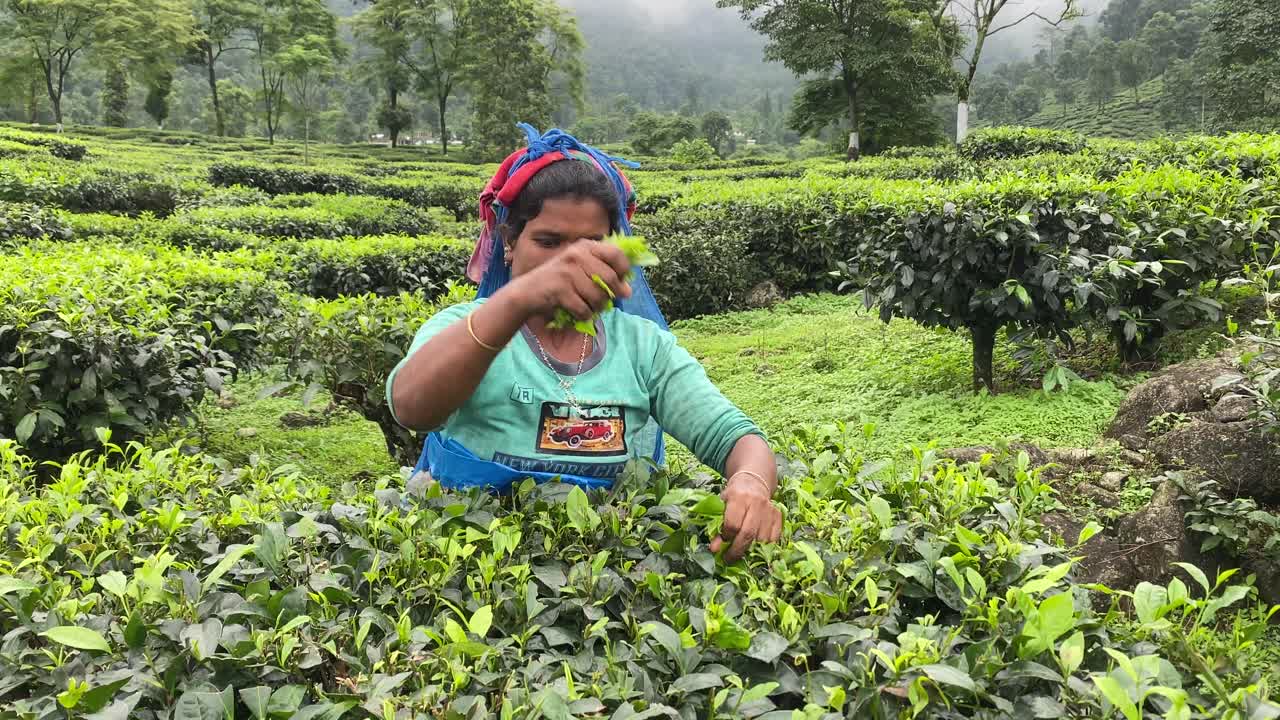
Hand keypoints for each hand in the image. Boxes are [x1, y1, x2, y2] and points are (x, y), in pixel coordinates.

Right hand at [506, 242, 632, 321]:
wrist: (527, 292)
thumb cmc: (558, 282)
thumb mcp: (580, 269)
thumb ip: (604, 275)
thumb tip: (628, 291)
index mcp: (585, 246)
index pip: (616, 254)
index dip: (624, 271)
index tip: (621, 282)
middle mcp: (577, 254)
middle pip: (610, 279)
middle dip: (611, 295)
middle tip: (604, 302)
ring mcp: (568, 271)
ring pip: (598, 296)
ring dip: (596, 307)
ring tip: (588, 306)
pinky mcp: (560, 289)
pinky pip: (584, 309)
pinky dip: (583, 315)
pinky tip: (576, 311)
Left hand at [710, 474, 781, 561]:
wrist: (753, 481)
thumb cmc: (734, 495)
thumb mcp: (722, 506)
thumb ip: (717, 526)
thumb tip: (715, 549)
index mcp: (738, 497)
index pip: (733, 524)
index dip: (726, 537)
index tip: (722, 542)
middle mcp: (756, 503)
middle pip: (748, 533)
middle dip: (737, 550)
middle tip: (729, 558)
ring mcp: (769, 510)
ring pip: (762, 539)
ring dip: (751, 548)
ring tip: (743, 546)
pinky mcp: (778, 515)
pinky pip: (773, 538)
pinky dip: (764, 545)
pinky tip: (755, 542)